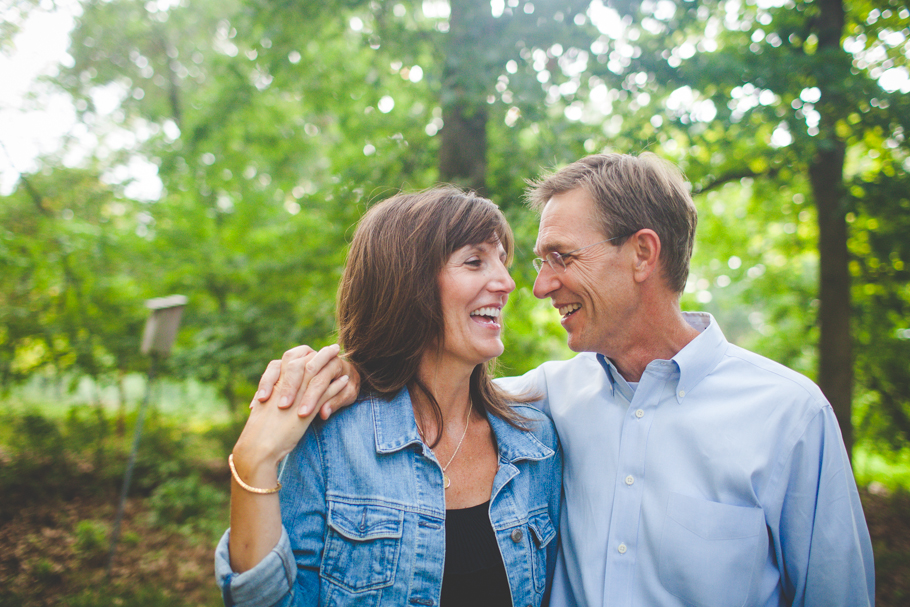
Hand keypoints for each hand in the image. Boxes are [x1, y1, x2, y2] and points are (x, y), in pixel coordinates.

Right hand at [233, 347, 349, 473]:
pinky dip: (336, 385)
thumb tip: (276, 391)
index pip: (291, 360)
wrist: (258, 448)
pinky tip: (344, 381)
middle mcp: (284, 385)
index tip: (316, 350)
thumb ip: (274, 395)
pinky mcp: (305, 410)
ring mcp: (296, 396)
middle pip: (305, 362)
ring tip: (343, 361)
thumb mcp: (266, 409)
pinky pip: (325, 392)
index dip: (305, 354)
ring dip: (331, 364)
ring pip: (316, 374)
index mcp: (274, 383)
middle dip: (321, 353)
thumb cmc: (260, 433)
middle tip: (333, 348)